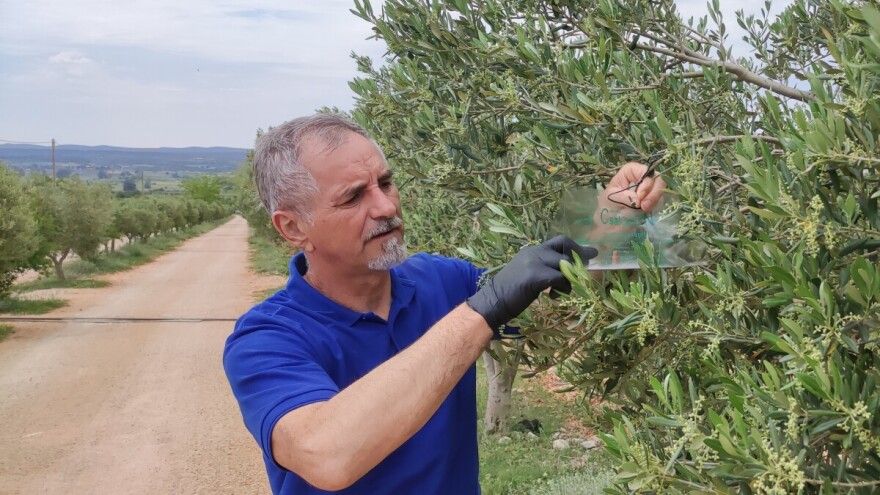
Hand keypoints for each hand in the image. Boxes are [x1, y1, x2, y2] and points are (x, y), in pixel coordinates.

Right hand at [466, 236, 597, 330]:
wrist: (493, 301)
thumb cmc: (511, 292)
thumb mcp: (529, 274)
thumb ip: (545, 267)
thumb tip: (568, 269)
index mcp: (533, 250)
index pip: (560, 241)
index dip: (575, 247)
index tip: (589, 254)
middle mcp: (534, 251)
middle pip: (565, 248)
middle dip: (579, 258)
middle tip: (584, 272)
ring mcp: (534, 262)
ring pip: (565, 265)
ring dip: (569, 280)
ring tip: (560, 291)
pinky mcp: (534, 276)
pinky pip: (560, 278)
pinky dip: (562, 289)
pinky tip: (552, 296)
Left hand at [601, 162, 666, 211]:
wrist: (611, 227)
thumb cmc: (608, 209)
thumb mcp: (612, 198)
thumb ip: (626, 196)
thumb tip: (638, 200)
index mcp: (629, 174)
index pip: (643, 169)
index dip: (646, 180)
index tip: (640, 195)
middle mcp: (640, 180)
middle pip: (656, 178)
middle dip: (654, 191)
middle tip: (644, 206)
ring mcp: (648, 191)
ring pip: (661, 189)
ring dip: (654, 200)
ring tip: (644, 210)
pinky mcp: (653, 202)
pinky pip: (660, 201)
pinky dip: (655, 206)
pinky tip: (646, 212)